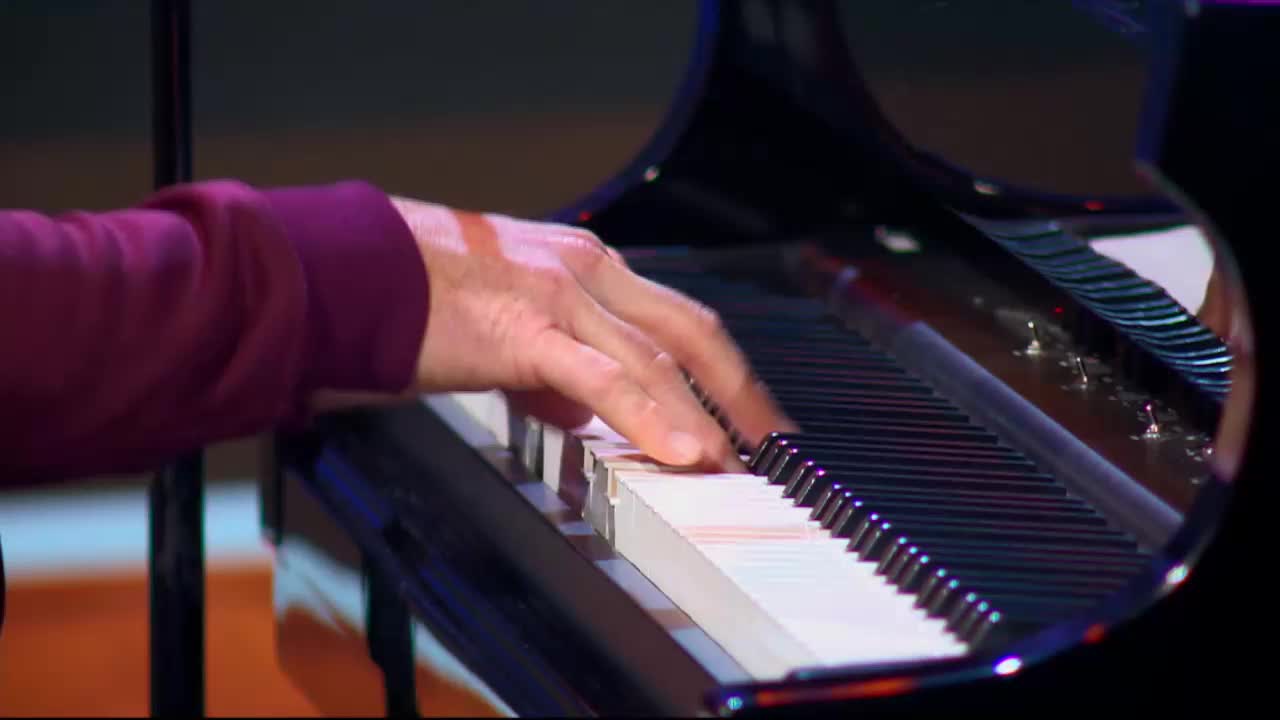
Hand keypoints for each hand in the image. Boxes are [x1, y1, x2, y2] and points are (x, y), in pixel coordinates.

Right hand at [388, 196, 796, 470]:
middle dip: (741, 392)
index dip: (722, 370)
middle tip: (775, 444)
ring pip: (656, 360)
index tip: (750, 415)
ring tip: (737, 466)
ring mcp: (559, 295)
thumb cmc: (414, 297)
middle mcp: (585, 271)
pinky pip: (605, 378)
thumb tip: (580, 411)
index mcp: (583, 267)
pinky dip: (650, 416)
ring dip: (705, 416)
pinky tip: (682, 452)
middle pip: (692, 332)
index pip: (677, 319)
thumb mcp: (501, 323)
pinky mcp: (525, 330)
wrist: (347, 271)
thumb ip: (549, 365)